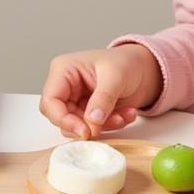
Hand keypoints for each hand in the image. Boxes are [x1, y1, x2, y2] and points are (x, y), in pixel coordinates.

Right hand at [40, 45, 162, 138]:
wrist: (143, 70)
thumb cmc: (126, 62)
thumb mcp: (116, 76)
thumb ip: (103, 98)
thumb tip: (92, 120)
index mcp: (64, 70)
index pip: (50, 101)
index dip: (63, 119)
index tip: (85, 131)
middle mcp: (66, 87)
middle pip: (61, 117)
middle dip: (86, 125)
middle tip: (107, 125)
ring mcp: (76, 101)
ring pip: (77, 126)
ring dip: (102, 127)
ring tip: (123, 116)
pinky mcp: (87, 113)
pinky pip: (92, 128)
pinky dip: (110, 126)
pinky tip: (126, 114)